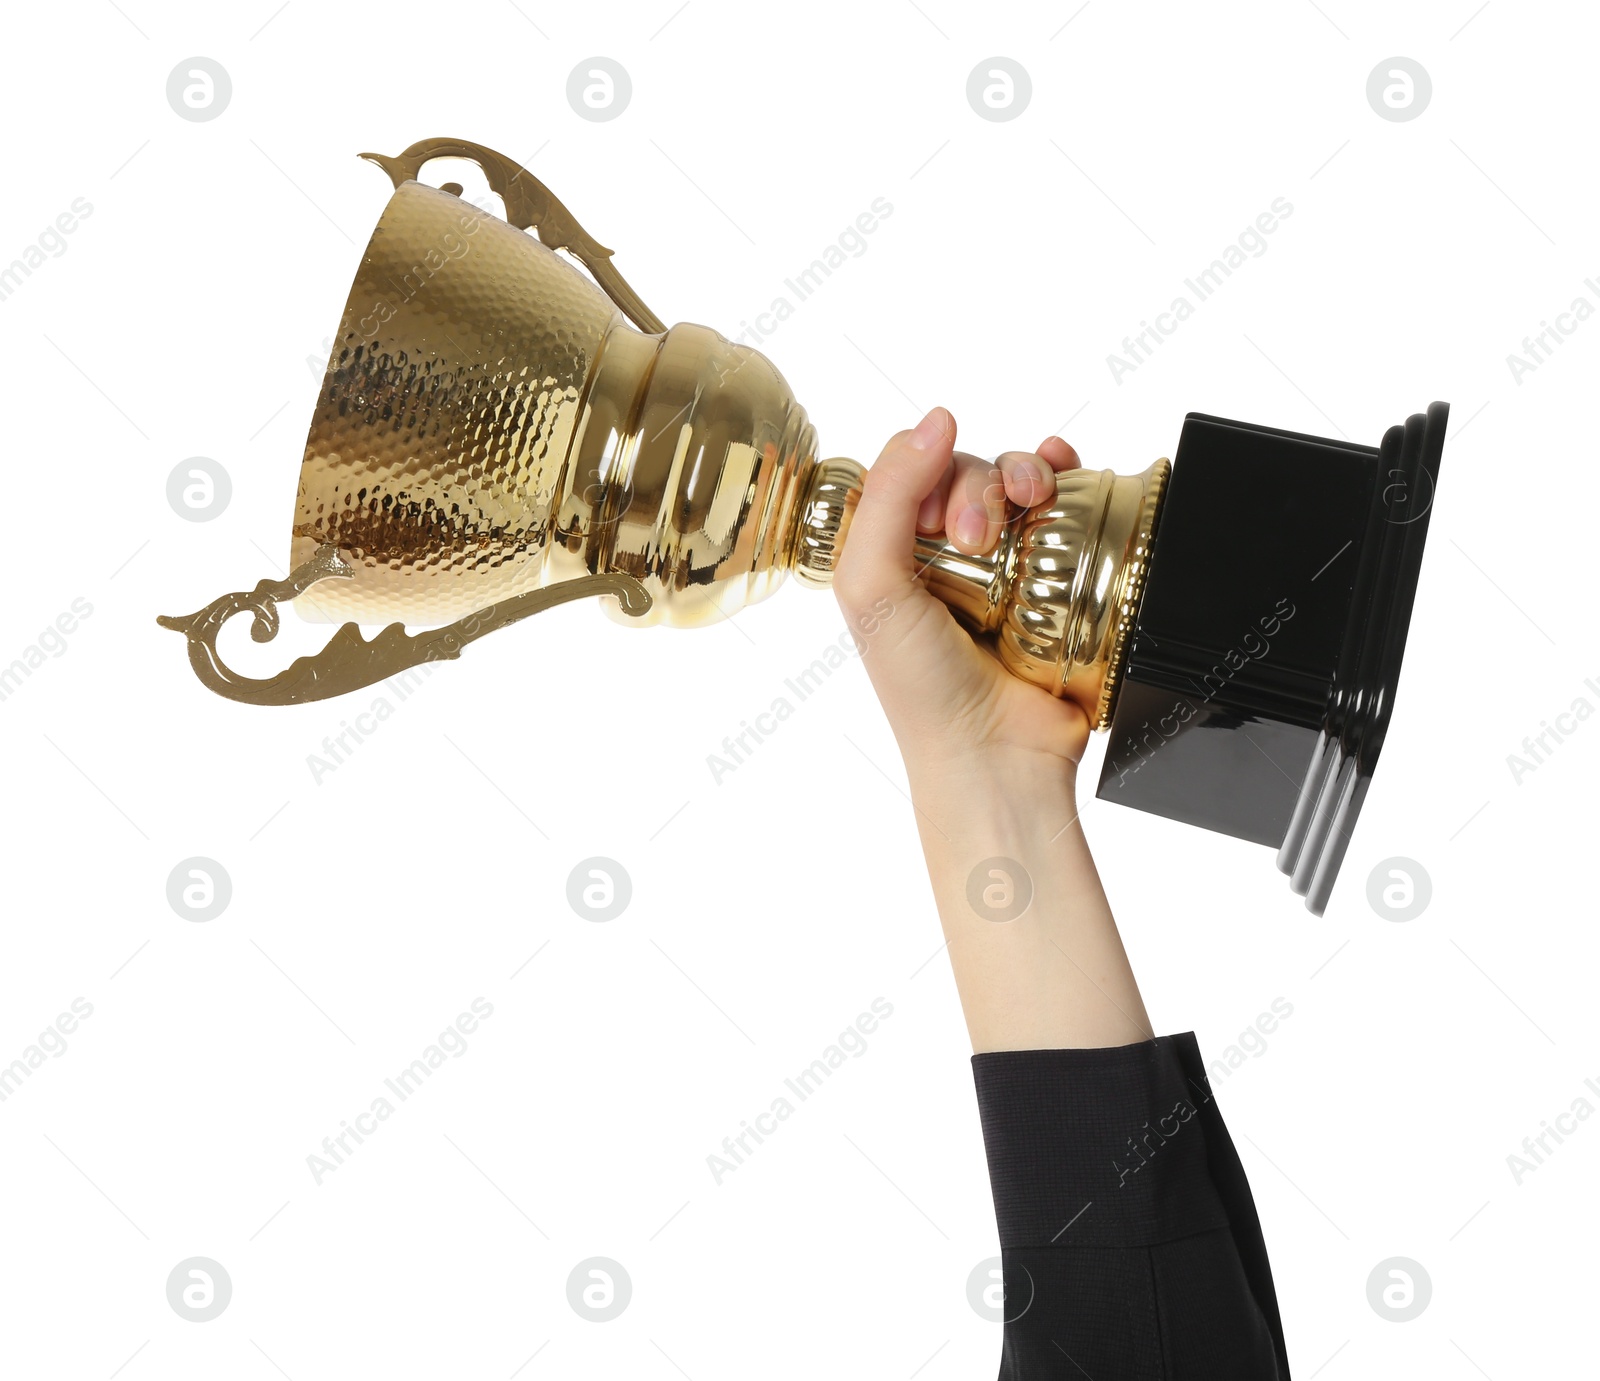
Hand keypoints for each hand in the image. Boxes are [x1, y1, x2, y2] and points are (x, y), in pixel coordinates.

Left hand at [833, 407, 1151, 1051]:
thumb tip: (933, 419)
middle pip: (966, 472)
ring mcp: (1007, 566)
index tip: (936, 519)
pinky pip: (1067, 506)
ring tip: (1031, 501)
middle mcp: (947, 556)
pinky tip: (1066, 470)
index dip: (925, 473)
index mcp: (893, 555)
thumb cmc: (921, 688)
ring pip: (1018, 482)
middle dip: (977, 485)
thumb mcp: (870, 587)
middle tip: (979, 535)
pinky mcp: (1060, 578)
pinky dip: (1067, 475)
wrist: (997, 757)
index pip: (909, 473)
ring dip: (1025, 471)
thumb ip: (886, 498)